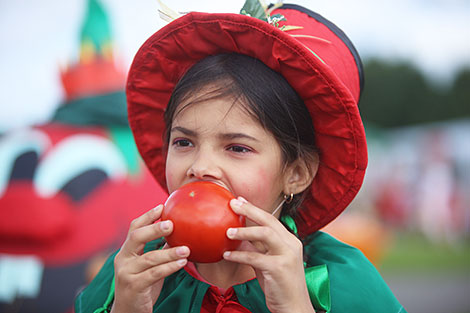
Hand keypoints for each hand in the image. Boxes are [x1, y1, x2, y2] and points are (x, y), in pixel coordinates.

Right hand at [111, 205, 189, 312]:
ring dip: (169, 252)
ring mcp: (126, 273)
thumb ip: (158, 250)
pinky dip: (169, 267)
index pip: (134, 228)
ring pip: (149, 257)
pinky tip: (182, 262)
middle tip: (172, 224)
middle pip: (136, 237)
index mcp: (126, 251)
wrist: (128, 311)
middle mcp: (123, 259)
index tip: (162, 206)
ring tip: (187, 248)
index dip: (147, 216)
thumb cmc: (142, 285)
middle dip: (154, 229)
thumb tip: (178, 233)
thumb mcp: (149, 265)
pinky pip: (154, 274)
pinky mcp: (134, 286)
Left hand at [223, 198, 314, 312]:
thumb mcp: (269, 261)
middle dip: (250, 210)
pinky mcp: (279, 269)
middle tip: (233, 204)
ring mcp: (287, 256)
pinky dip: (239, 255)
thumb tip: (239, 235)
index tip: (239, 200)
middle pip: (269, 220)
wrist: (294, 307)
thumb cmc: (279, 285)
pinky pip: (255, 257)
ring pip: (265, 234)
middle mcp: (291, 244)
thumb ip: (258, 248)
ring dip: (244, 231)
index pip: (271, 219)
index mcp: (289, 241)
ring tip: (227, 232)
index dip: (254, 209)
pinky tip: (226, 255)